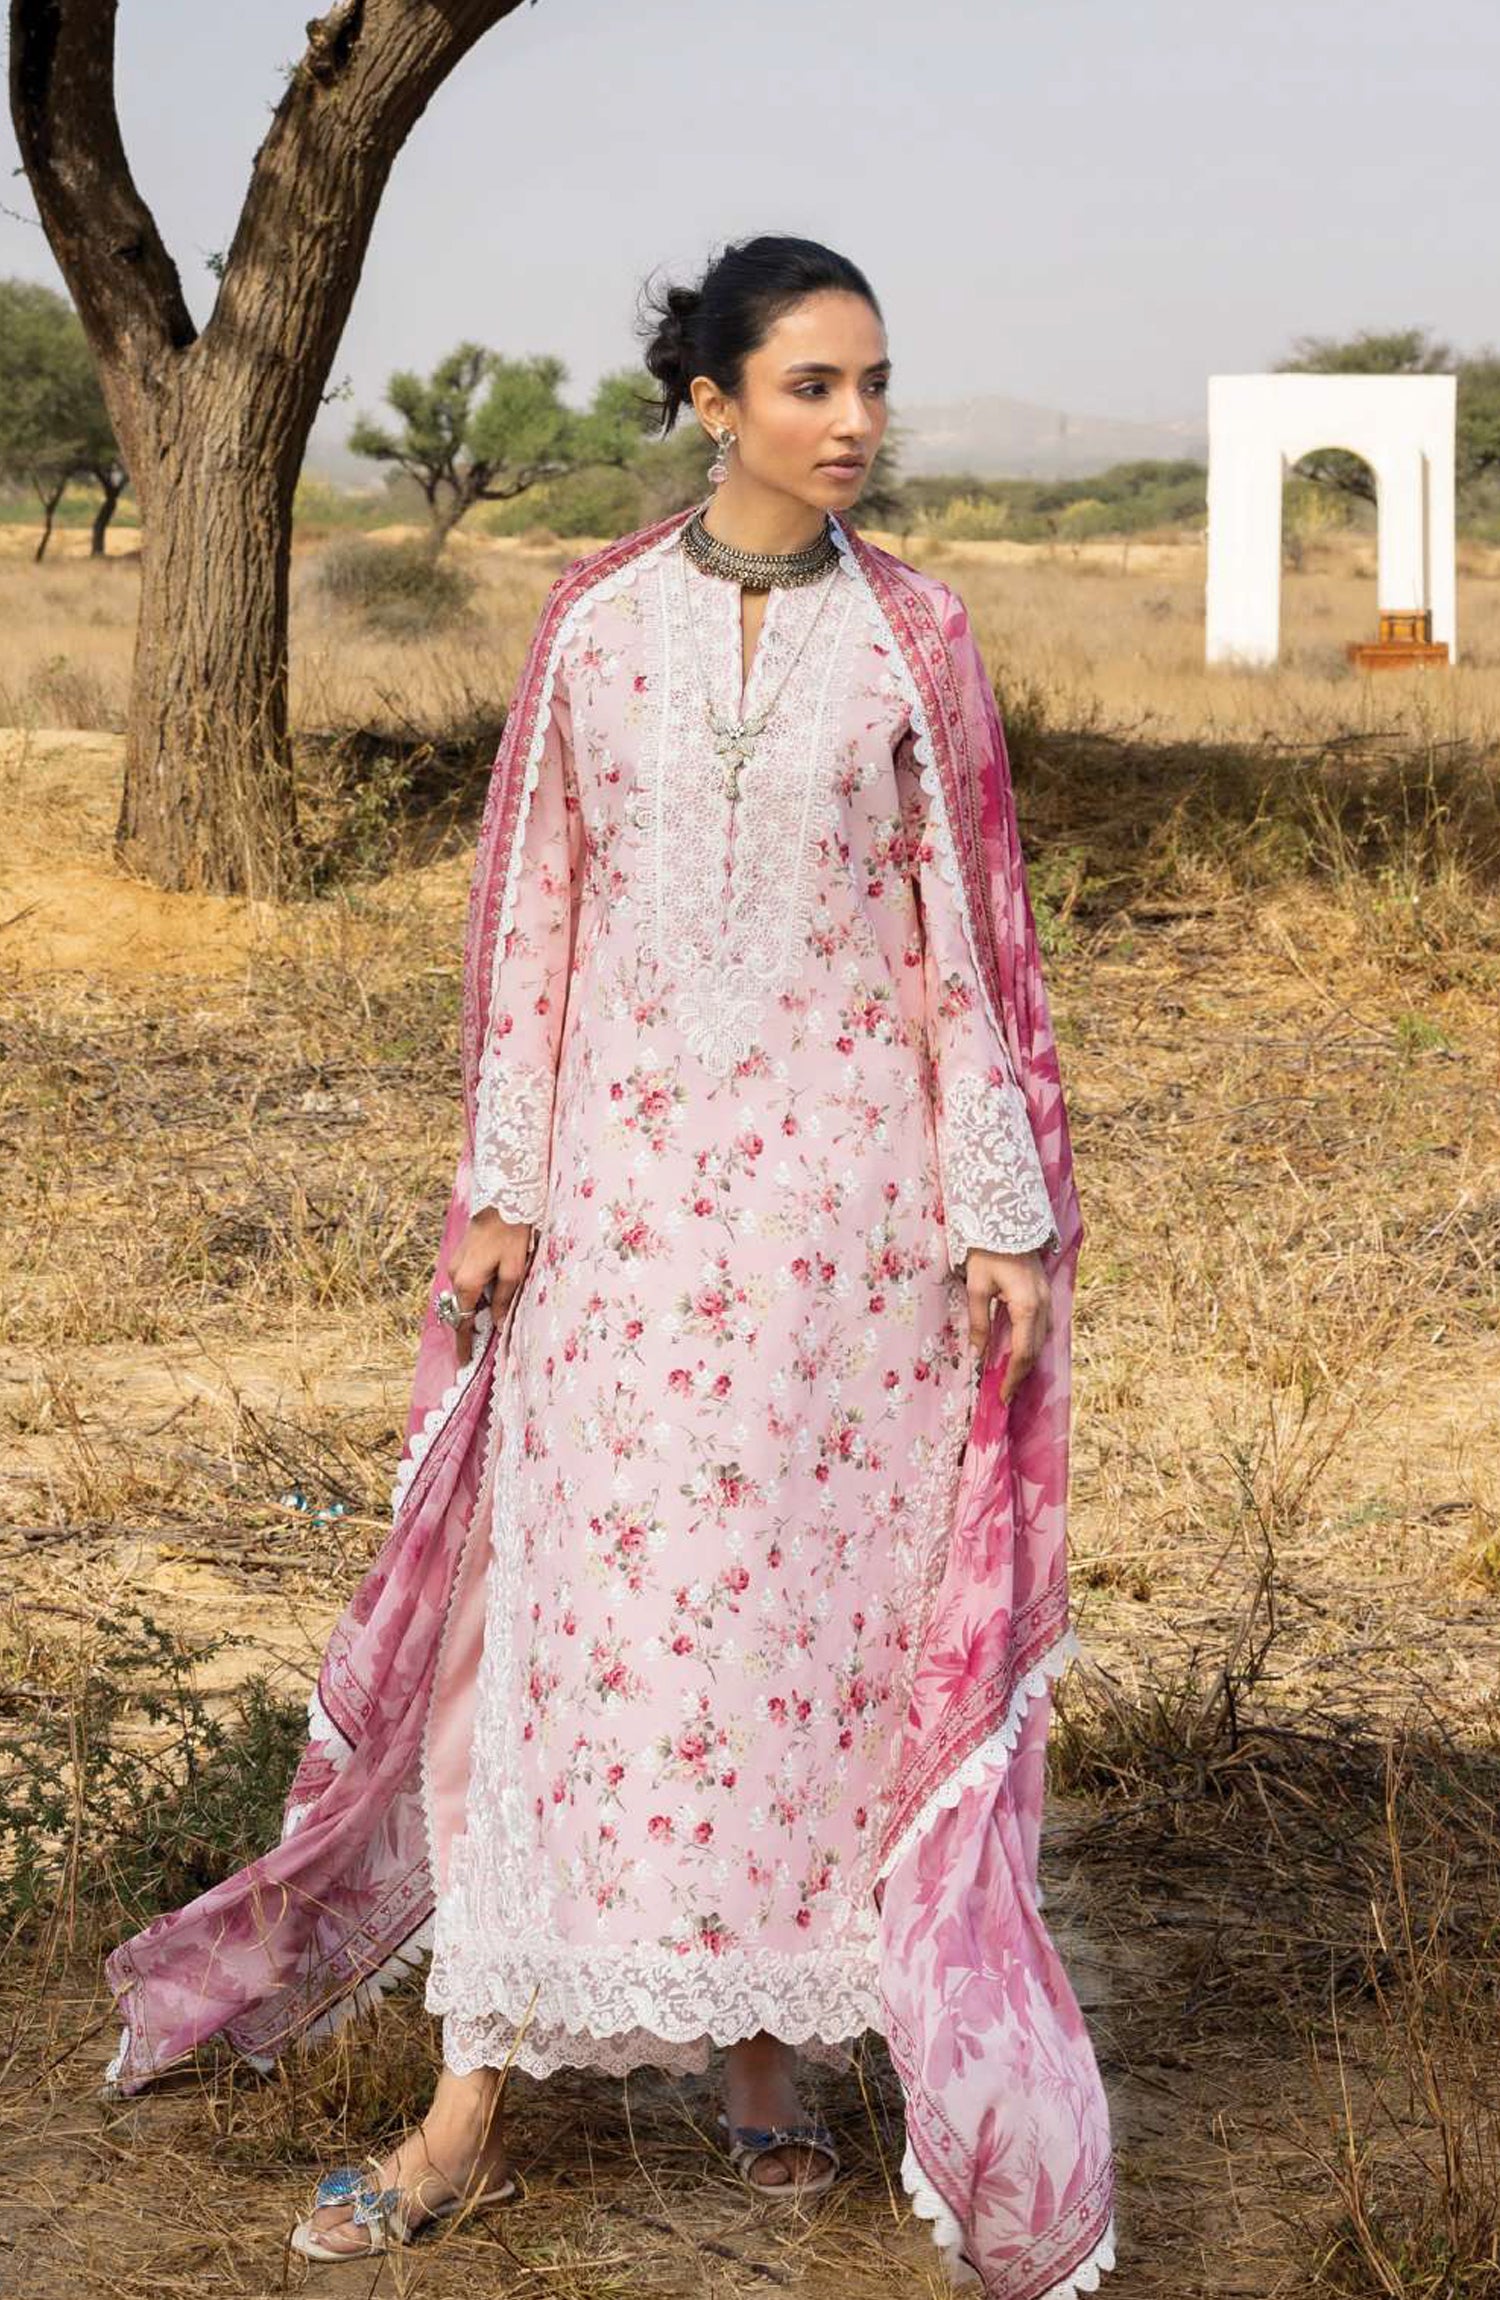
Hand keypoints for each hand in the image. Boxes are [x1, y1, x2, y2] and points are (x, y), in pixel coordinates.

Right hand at [446, 1209, 534, 1366]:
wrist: (501, 1202)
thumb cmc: (510, 1234)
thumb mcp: (513, 1270)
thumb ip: (503, 1299)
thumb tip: (496, 1323)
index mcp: (467, 1283)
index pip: (462, 1322)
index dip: (463, 1344)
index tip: (464, 1362)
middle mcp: (456, 1276)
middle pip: (460, 1310)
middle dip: (469, 1327)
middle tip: (480, 1345)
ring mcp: (455, 1265)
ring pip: (463, 1296)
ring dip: (474, 1309)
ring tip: (490, 1318)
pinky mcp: (460, 1258)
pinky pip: (465, 1284)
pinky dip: (474, 1294)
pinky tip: (490, 1294)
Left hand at [964, 1246, 1051, 1404]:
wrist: (1007, 1221)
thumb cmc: (988, 1252)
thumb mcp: (977, 1287)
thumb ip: (980, 1322)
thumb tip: (978, 1352)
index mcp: (1027, 1307)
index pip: (1022, 1353)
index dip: (1012, 1378)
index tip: (1001, 1397)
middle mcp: (1044, 1306)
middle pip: (1035, 1350)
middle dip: (1020, 1374)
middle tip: (1004, 1394)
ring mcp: (1048, 1300)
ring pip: (1041, 1340)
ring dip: (1026, 1360)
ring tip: (1009, 1377)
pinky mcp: (1045, 1295)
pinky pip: (1043, 1327)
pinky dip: (1031, 1344)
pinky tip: (1018, 1351)